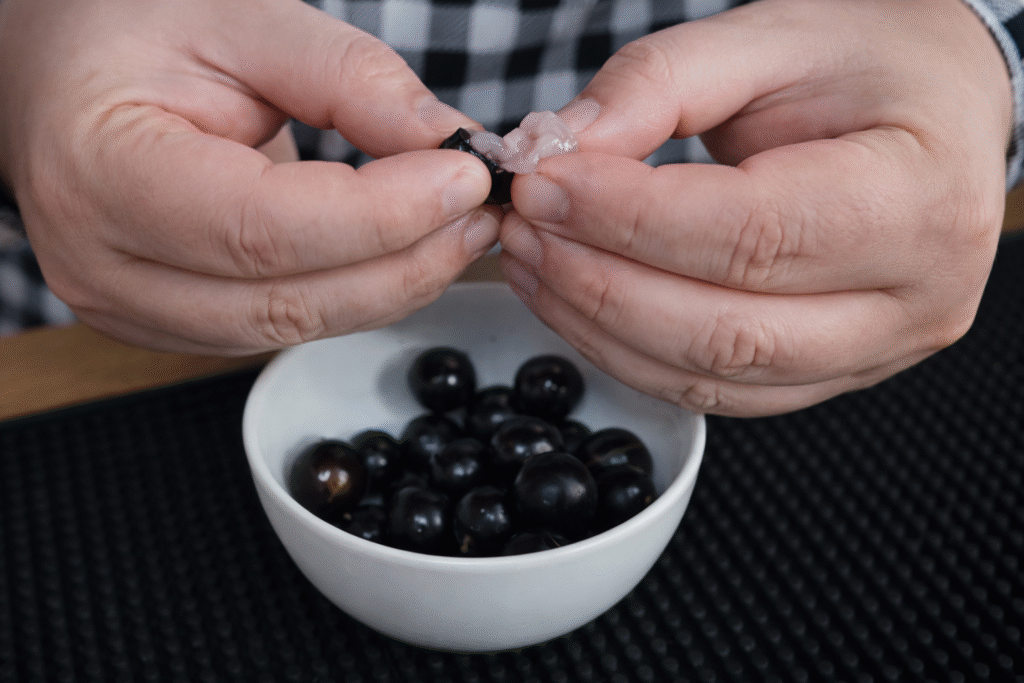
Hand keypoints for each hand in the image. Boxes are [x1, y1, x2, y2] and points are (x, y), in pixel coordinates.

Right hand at [0, 0, 498, 353]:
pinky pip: (283, 327)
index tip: (465, 177)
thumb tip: (451, 145)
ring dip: (393, 284)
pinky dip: (356, 292)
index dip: (380, 214)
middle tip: (480, 210)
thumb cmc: (133, 28)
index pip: (262, 227)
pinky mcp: (171, 323)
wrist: (63, 73)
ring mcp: (133, 308)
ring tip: (455, 225)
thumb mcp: (242, 18)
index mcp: (102, 172)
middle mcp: (105, 264)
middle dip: (406, 262)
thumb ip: (351, 80)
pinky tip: (402, 249)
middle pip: (286, 301)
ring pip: (293, 328)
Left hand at [500, 0, 1012, 415]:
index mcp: (919, 199)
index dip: (630, 219)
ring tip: (533, 262)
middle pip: (727, 329)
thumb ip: (660, 83)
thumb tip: (561, 148)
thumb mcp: (771, 36)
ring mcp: (872, 353)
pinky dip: (628, 354)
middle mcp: (912, 298)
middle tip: (524, 227)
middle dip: (600, 284)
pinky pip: (712, 392)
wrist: (936, 112)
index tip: (545, 185)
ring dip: (599, 327)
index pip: (752, 233)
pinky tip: (576, 303)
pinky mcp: (825, 375)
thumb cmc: (868, 66)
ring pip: (711, 377)